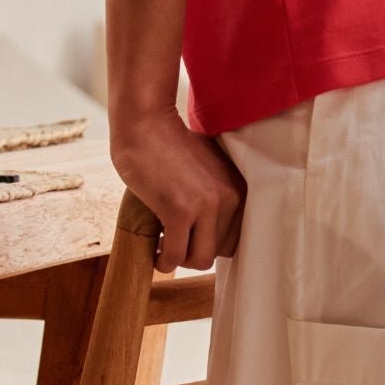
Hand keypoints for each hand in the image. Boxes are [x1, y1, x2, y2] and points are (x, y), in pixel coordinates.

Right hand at [111, 107, 245, 270]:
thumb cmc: (170, 146)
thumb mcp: (208, 169)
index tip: (191, 238)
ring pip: (200, 260)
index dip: (211, 243)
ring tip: (165, 247)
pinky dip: (164, 260)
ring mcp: (206, 205)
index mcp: (239, 189)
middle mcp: (229, 198)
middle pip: (220, 252)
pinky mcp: (179, 211)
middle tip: (175, 242)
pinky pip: (176, 255)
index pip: (237, 239)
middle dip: (195, 252)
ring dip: (180, 259)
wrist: (145, 124)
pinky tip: (156, 250)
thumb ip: (218, 195)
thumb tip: (214, 232)